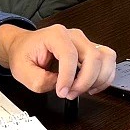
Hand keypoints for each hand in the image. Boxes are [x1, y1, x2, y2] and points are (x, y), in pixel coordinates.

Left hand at [0, 23, 117, 99]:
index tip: (62, 92)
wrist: (25, 47)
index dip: (68, 77)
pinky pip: (108, 62)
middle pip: (93, 56)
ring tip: (82, 90)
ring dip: (98, 79)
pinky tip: (92, 86)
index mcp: (55, 35)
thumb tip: (59, 85)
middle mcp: (73, 36)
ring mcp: (84, 42)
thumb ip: (40, 80)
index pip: (70, 55)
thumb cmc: (24, 54)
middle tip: (70, 94)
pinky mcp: (91, 50)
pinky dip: (104, 77)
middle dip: (85, 81)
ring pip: (106, 58)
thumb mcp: (22, 71)